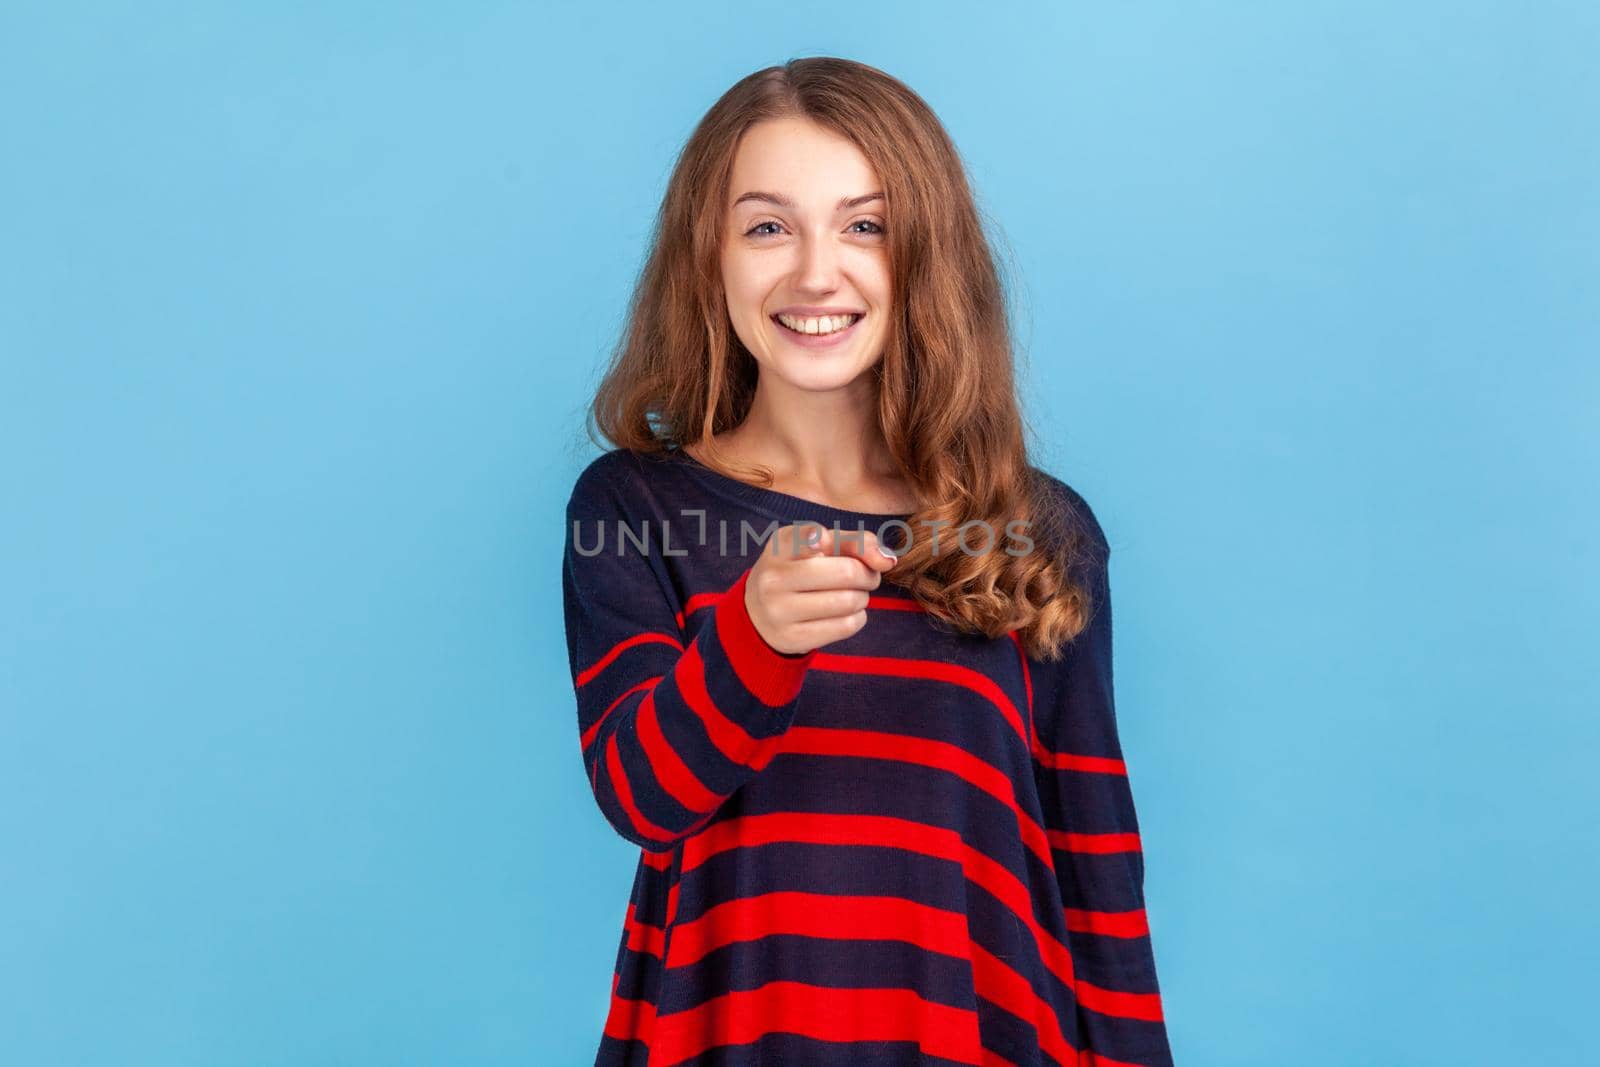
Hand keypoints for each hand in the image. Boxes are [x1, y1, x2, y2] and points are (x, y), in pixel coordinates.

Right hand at [744, 524, 898, 654]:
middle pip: (846, 572)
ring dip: (863, 598)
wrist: (758, 614)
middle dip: (868, 575)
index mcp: (779, 545)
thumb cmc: (800, 570)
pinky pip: (845, 626)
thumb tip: (888, 560)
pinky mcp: (792, 638)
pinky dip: (857, 618)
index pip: (821, 536)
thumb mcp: (819, 546)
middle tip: (867, 577)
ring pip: (849, 601)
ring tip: (854, 595)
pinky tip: (847, 614)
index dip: (850, 545)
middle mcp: (773, 577)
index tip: (845, 551)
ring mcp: (779, 611)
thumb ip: (857, 542)